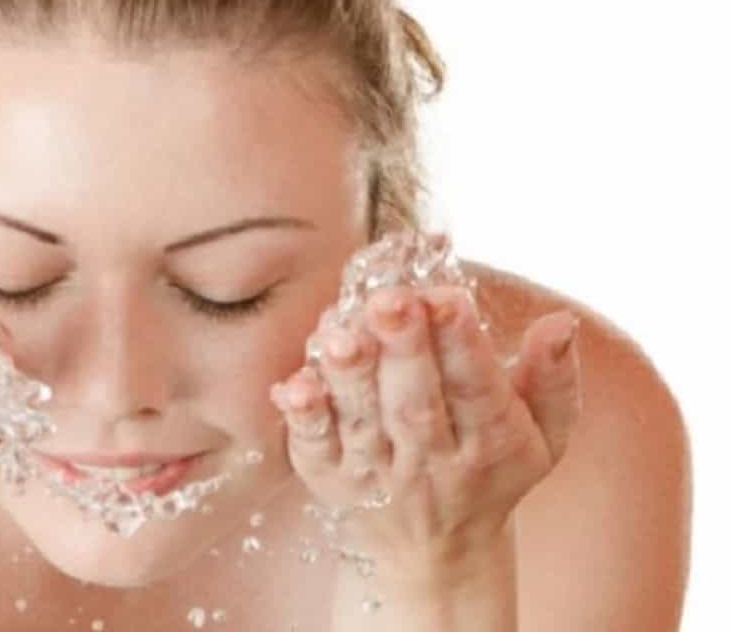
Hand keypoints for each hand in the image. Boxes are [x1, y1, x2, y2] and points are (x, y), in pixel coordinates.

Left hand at [271, 284, 582, 570]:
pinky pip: (314, 449)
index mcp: (491, 441)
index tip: (448, 296)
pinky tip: (293, 386)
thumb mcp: (544, 433)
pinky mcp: (331, 481)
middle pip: (415, 402)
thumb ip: (553, 378)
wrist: (438, 554)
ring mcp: (378, 473)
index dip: (462, 342)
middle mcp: (432, 461)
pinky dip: (304, 419)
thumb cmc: (492, 470)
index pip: (477, 388)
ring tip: (340, 333)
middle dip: (403, 348)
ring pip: (362, 421)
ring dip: (349, 376)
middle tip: (390, 300)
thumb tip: (559, 322)